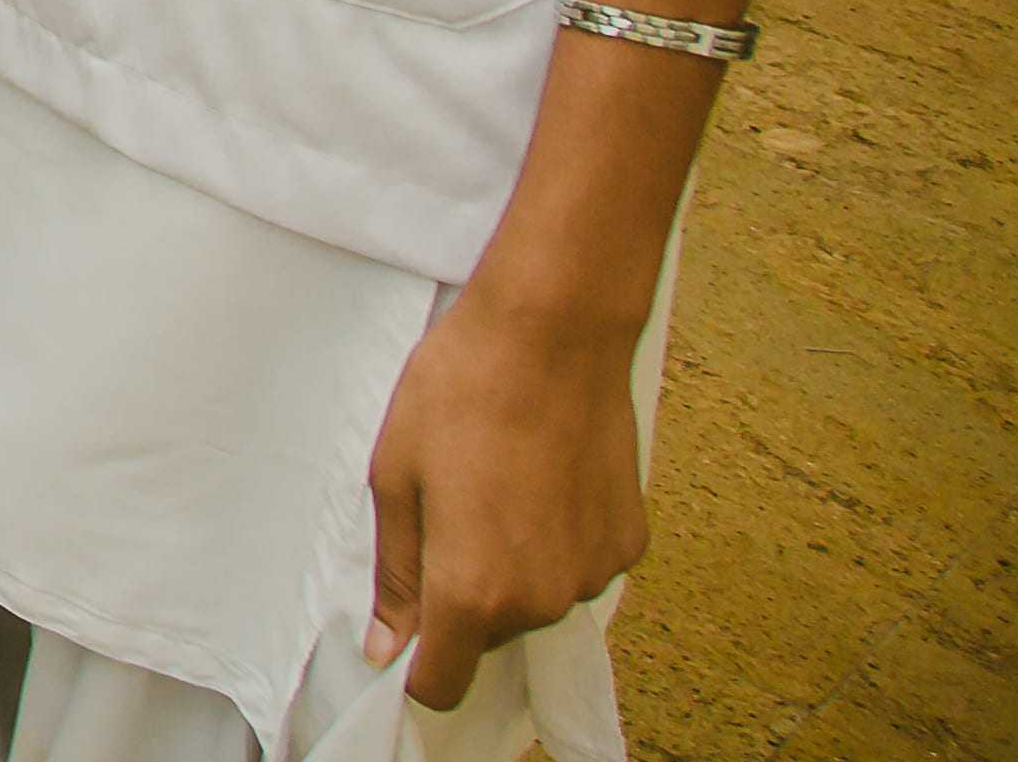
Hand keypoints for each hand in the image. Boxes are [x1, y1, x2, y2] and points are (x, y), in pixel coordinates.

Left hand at [364, 288, 647, 710]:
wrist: (552, 333)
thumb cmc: (460, 392)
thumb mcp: (395, 476)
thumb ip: (396, 572)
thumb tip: (389, 643)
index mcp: (474, 590)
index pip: (444, 683)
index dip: (419, 667)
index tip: (405, 637)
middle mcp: (542, 599)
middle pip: (489, 634)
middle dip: (462, 594)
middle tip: (447, 509)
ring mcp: (592, 574)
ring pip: (535, 599)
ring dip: (511, 564)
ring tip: (496, 482)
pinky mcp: (627, 543)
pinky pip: (575, 565)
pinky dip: (555, 539)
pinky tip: (540, 477)